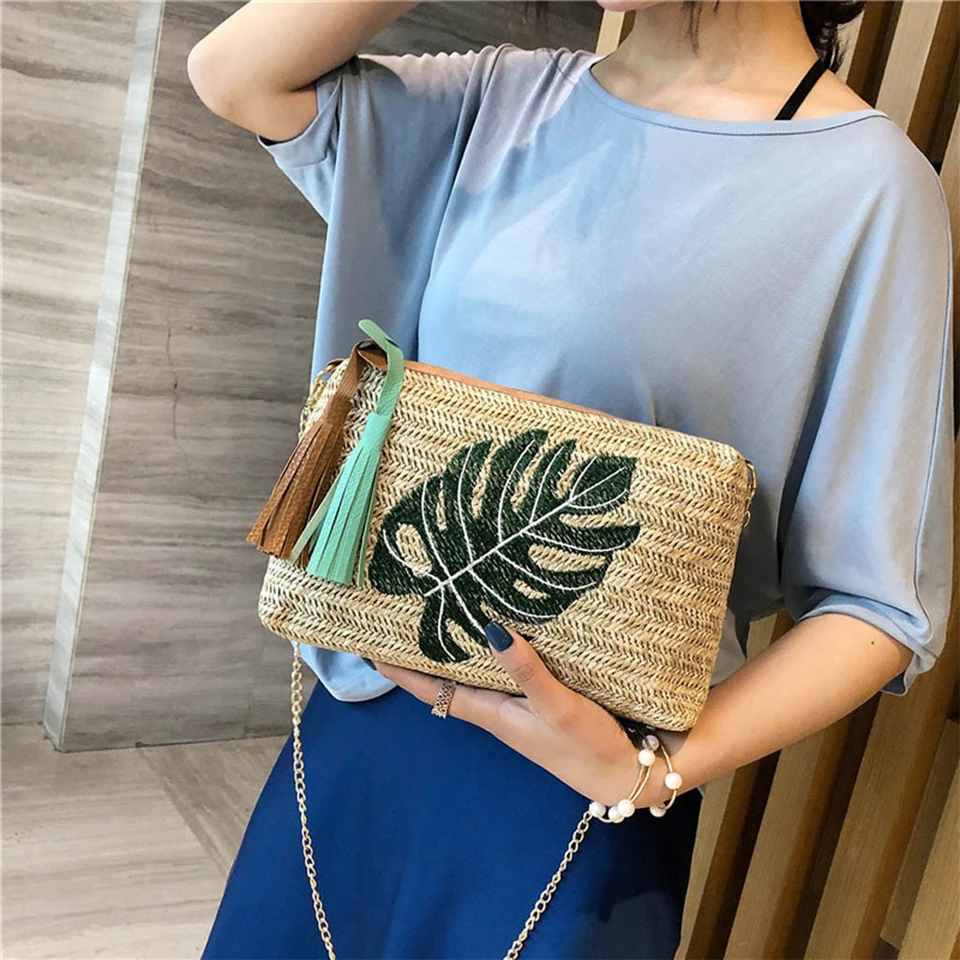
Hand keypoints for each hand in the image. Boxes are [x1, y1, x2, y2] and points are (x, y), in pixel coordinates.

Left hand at [372, 621, 670, 808]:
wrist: (626, 775)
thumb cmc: (586, 746)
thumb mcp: (557, 707)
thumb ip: (526, 671)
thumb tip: (489, 628)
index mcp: (490, 711)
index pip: (433, 689)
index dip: (402, 671)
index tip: (371, 646)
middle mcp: (497, 706)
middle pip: (448, 676)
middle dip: (424, 649)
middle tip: (404, 610)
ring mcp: (518, 703)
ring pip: (475, 670)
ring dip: (457, 645)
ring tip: (443, 604)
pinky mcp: (540, 698)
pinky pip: (504, 667)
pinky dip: (492, 647)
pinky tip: (499, 624)